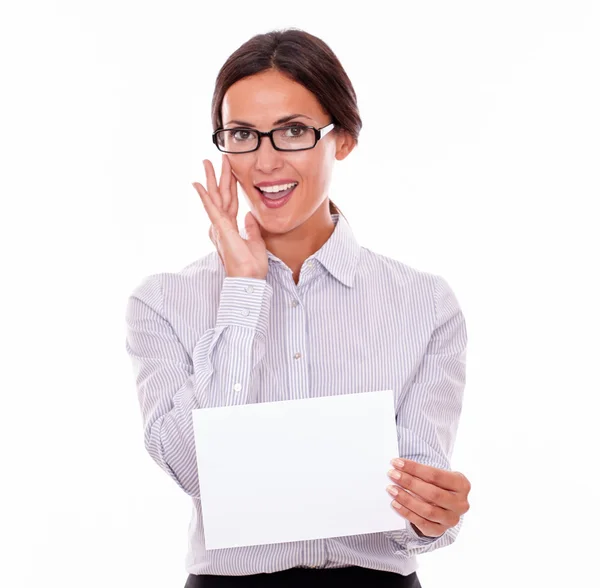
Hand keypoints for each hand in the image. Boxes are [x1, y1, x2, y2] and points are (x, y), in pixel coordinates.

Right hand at [192, 155, 267, 279]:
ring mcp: (220, 227)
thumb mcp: (256, 242)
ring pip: (215, 198)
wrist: (248, 280)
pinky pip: (211, 209)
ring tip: (206, 163)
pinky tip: (198, 184)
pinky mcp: (220, 230)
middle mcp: (223, 226)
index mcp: (231, 228)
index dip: (231, 185)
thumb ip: (252, 228)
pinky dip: (204, 196)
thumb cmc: (252, 267)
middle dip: (220, 176)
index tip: (231, 170)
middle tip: (219, 158)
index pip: (231, 201)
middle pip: (221, 196)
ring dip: (211, 179)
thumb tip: (250, 215)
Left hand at [386, 458, 470, 537]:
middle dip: (409, 483)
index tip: (396, 462)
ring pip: (427, 510)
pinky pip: (422, 523)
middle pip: (432, 493)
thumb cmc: (437, 484)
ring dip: (406, 499)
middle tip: (392, 474)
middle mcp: (461, 503)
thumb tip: (398, 468)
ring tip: (391, 489)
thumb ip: (421, 473)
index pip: (435, 475)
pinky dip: (406, 513)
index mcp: (462, 484)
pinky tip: (395, 504)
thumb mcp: (436, 476)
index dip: (414, 468)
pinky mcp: (440, 530)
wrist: (443, 504)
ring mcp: (452, 519)